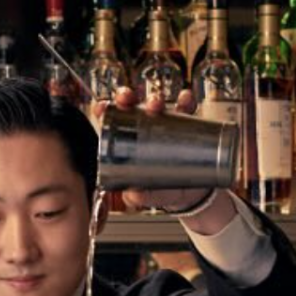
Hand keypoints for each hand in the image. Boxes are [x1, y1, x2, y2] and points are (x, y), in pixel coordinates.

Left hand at [90, 85, 209, 215]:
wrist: (193, 194)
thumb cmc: (163, 191)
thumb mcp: (148, 196)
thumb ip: (139, 197)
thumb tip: (133, 195)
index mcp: (129, 142)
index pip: (112, 122)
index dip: (105, 111)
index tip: (102, 107)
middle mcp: (145, 128)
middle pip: (131, 106)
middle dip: (127, 97)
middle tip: (128, 99)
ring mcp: (164, 124)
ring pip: (156, 103)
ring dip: (154, 98)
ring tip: (156, 104)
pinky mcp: (186, 124)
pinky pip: (186, 108)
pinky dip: (185, 101)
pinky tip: (185, 99)